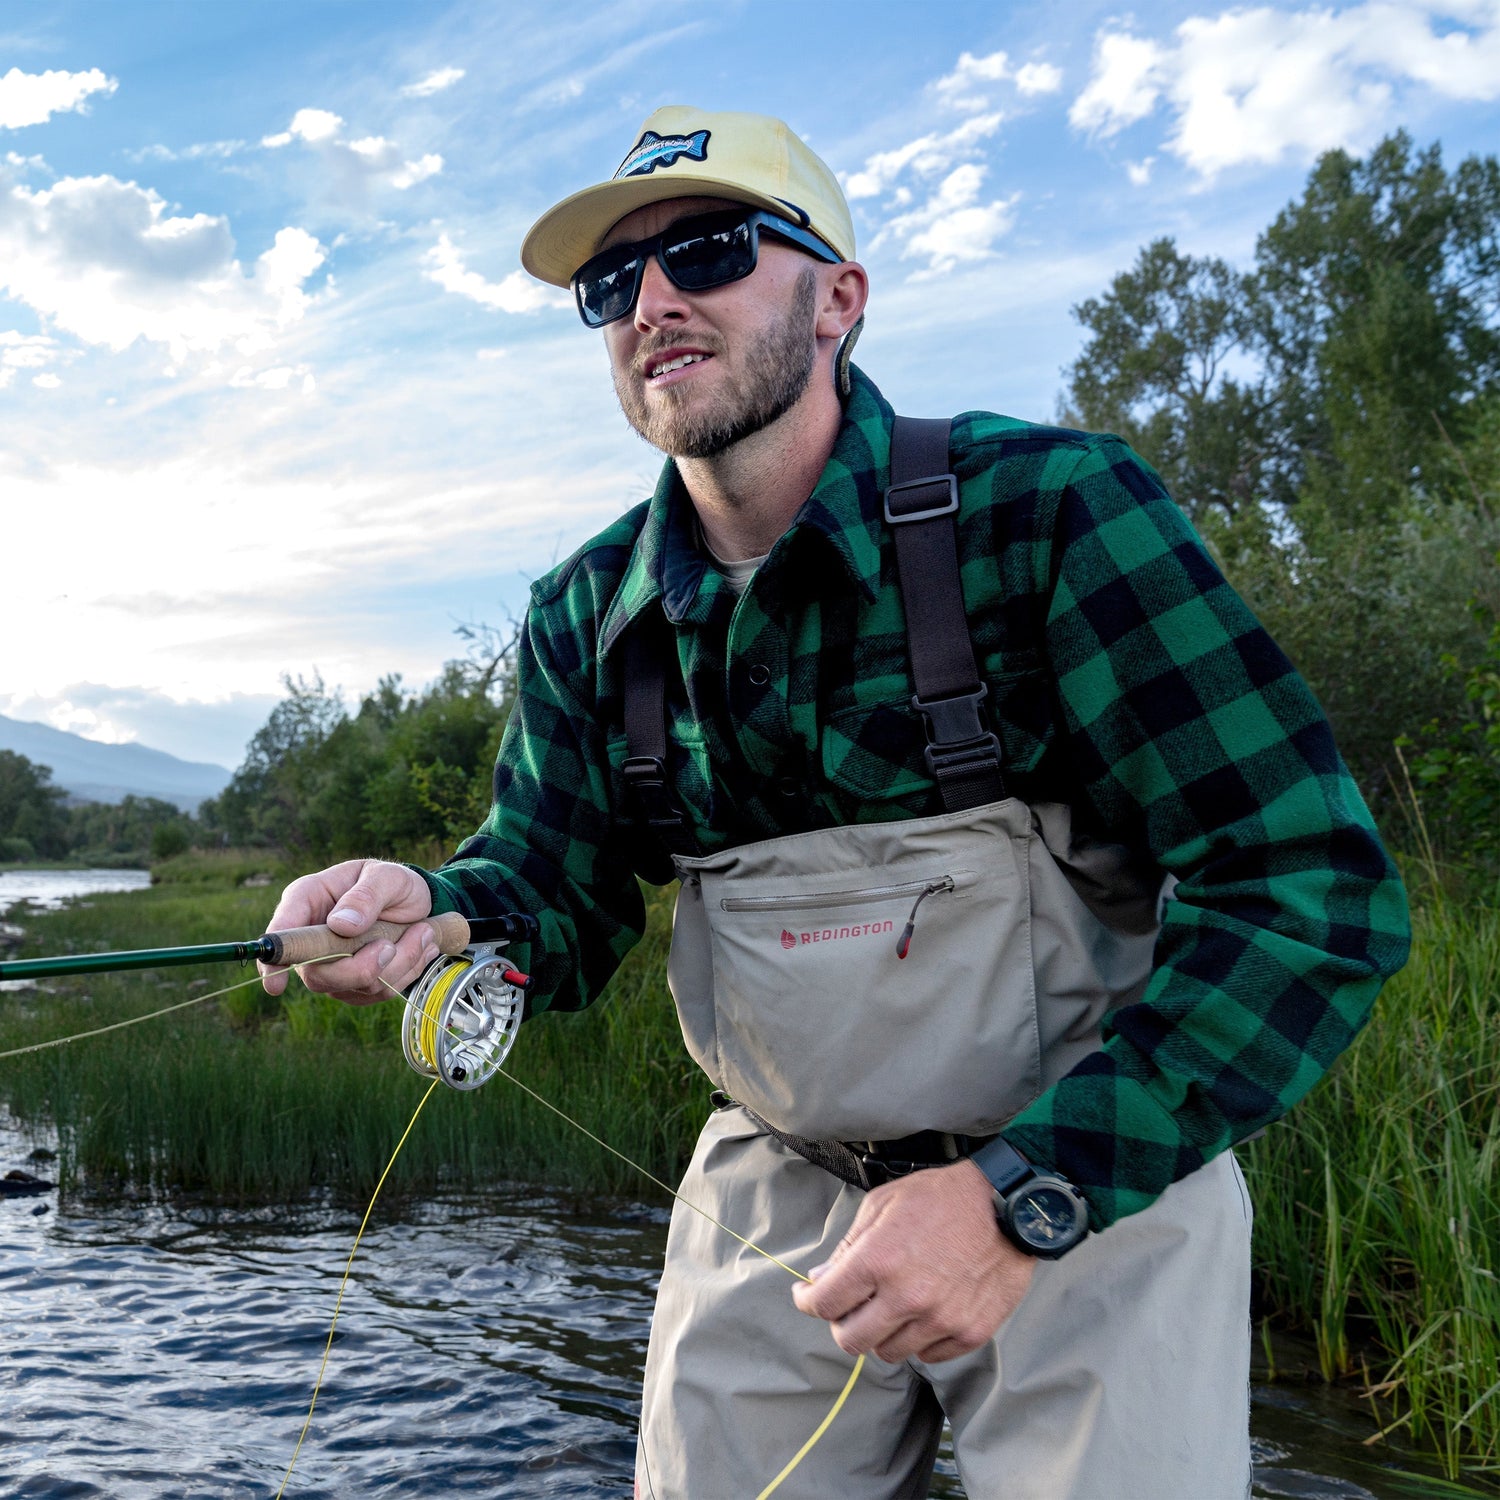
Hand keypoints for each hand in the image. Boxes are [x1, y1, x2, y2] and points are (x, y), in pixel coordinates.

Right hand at [258, 858, 435, 1003]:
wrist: (417, 902)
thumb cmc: (393, 882)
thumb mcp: (388, 876)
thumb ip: (366, 896)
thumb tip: (341, 925)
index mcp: (308, 900)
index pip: (282, 933)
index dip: (275, 960)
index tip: (276, 984)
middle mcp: (312, 937)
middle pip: (318, 974)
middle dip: (361, 967)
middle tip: (392, 946)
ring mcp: (331, 964)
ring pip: (355, 986)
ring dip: (397, 964)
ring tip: (421, 932)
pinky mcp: (354, 984)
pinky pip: (377, 992)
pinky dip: (406, 973)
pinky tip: (418, 947)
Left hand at [790, 1159, 1034, 1363]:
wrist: (1006, 1204)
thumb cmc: (941, 1197)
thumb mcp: (884, 1204)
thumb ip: (848, 1246)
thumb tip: (820, 1281)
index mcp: (879, 1260)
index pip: (824, 1304)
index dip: (808, 1302)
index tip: (808, 1297)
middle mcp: (907, 1297)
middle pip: (851, 1341)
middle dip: (842, 1324)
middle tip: (849, 1307)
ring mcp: (940, 1320)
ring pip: (888, 1353)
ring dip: (881, 1334)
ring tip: (892, 1306)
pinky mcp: (969, 1333)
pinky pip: (928, 1356)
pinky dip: (918, 1340)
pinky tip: (923, 1313)